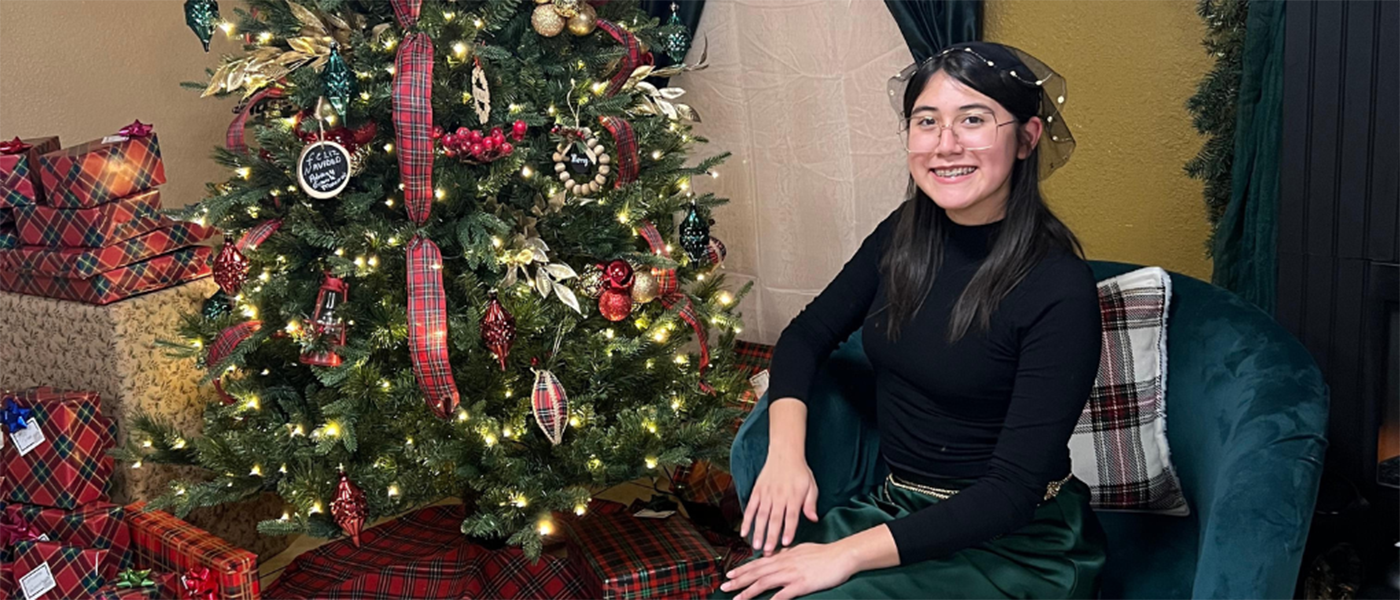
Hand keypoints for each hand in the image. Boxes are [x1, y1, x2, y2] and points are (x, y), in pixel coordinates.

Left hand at [719, 542, 854, 599]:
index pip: (758, 563)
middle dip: (739, 580)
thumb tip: (777, 554)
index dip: (743, 569)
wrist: (841, 555)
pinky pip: (783, 594)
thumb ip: (787, 553)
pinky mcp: (802, 584)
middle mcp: (784, 563)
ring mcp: (792, 573)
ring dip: (748, 591)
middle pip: (756, 573)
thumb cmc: (823, 553)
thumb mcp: (801, 549)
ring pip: (764, 583)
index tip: (730, 573)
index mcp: (783, 556)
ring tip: (736, 599)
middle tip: (724, 586)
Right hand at [741, 454, 817, 553]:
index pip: (791, 517)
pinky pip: (750, 508)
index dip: (788, 530)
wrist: (785, 454)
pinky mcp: (757, 492)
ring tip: (756, 546)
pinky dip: (746, 520)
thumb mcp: (811, 486)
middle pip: (774, 519)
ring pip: (761, 516)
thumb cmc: (800, 472)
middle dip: (771, 536)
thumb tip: (814, 519)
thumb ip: (811, 504)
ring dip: (758, 531)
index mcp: (793, 497)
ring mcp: (766, 495)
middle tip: (768, 551)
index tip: (785, 543)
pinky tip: (744, 532)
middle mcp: (779, 497)